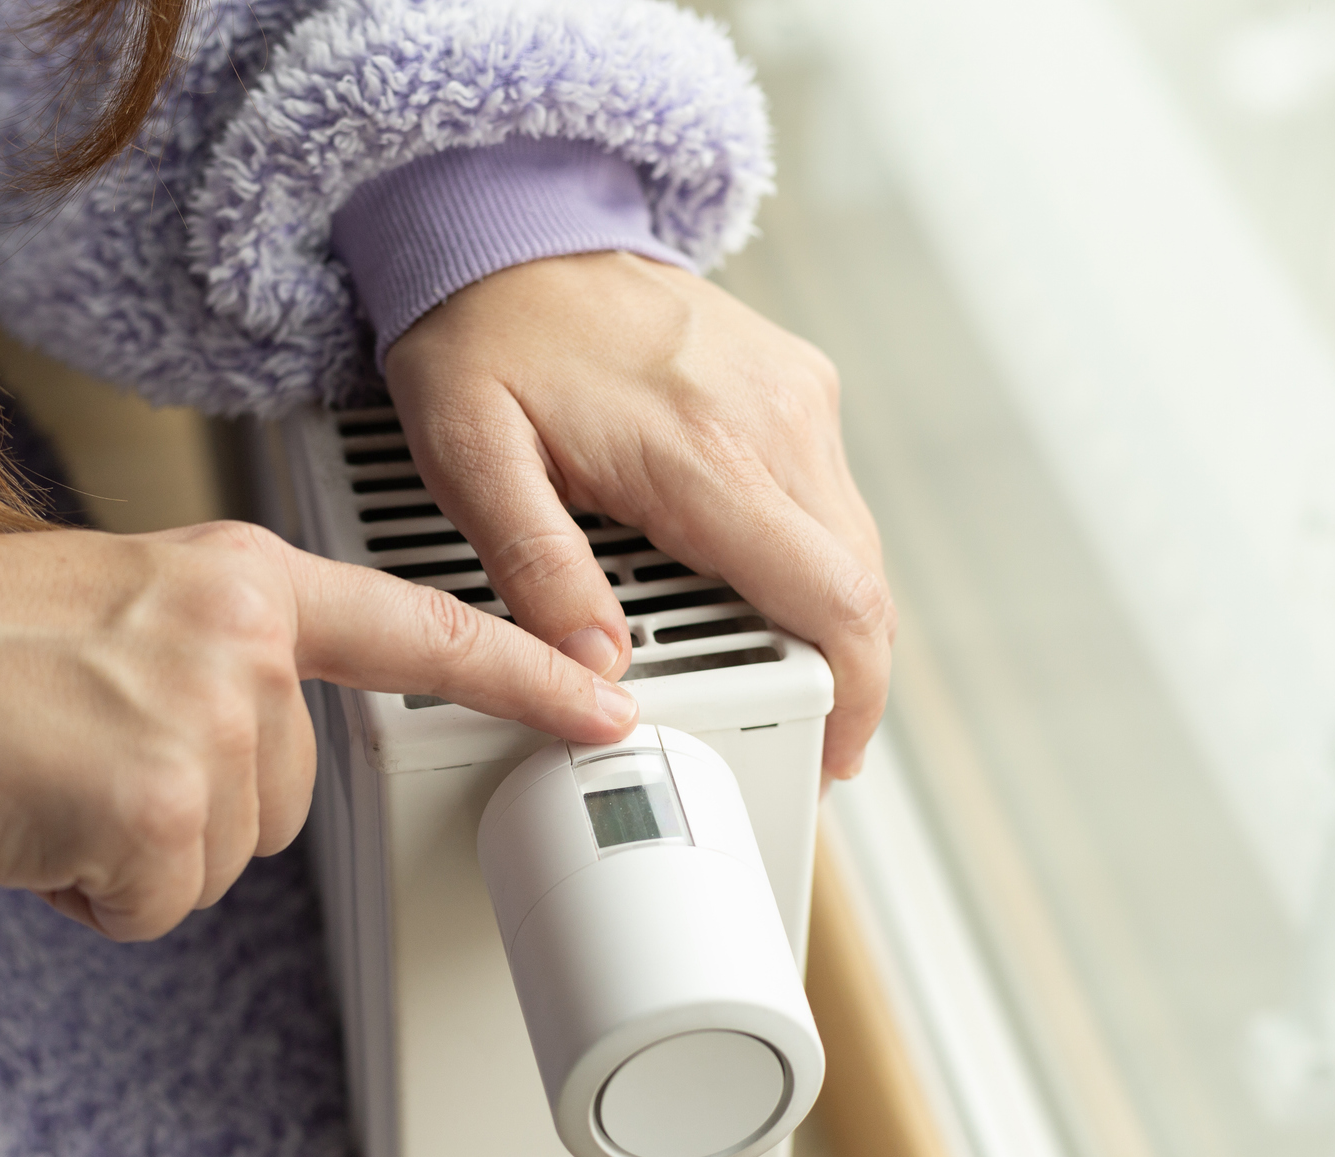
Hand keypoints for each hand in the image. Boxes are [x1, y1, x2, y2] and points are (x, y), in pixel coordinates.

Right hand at [0, 521, 637, 939]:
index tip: (608, 708)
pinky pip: (156, 902)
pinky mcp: (158, 809)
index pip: (418, 629)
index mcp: (245, 581)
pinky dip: (86, 891)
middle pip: (292, 799)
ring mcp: (209, 725)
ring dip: (135, 849)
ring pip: (222, 858)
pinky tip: (27, 821)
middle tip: (82, 753)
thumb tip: (252, 751)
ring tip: (45, 777)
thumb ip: (219, 661)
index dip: (522, 674)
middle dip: (195, 807)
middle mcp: (245, 642)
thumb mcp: (120, 609)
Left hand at [384, 251, 893, 778]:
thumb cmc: (484, 338)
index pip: (833, 599)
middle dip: (846, 675)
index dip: (852, 695)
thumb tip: (598, 672)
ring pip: (853, 542)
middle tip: (803, 740)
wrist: (512, 225)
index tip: (835, 754)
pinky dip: (812, 558)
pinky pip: (829, 496)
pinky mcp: (796, 383)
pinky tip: (758, 587)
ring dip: (830, 618)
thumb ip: (538, 571)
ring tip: (777, 675)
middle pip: (860, 584)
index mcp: (707, 452)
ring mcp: (796, 396)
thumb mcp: (474, 460)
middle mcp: (776, 420)